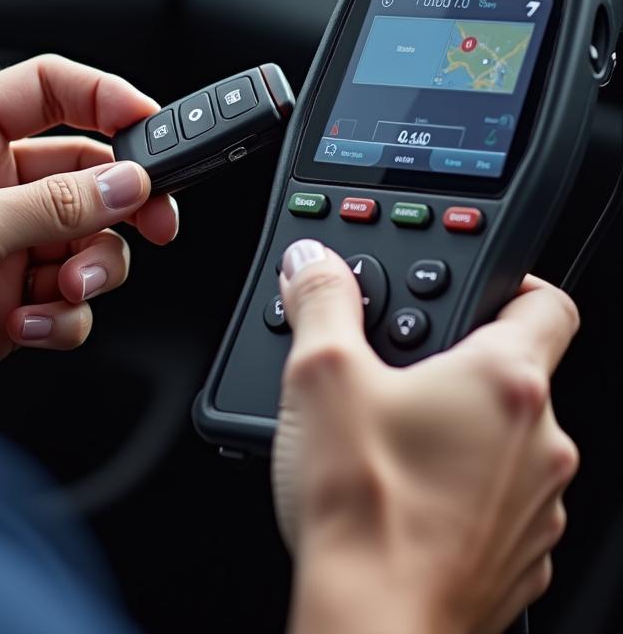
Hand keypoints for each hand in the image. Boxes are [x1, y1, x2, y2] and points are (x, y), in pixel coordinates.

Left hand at [0, 56, 177, 418]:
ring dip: (91, 267)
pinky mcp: (10, 297)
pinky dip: (63, 313)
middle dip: (119, 201)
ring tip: (64, 288)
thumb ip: (51, 205)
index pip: (47, 89)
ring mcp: (0, 242)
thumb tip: (124, 183)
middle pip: (84, 170)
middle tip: (155, 221)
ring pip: (87, 237)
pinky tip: (27, 323)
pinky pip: (69, 294)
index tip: (151, 124)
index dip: (105, 98)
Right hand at [273, 239, 579, 633]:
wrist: (372, 623)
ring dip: (459, 432)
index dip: (510, 283)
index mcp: (505, 382)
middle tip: (395, 375)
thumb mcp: (321, 372)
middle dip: (456, 367)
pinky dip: (460, 491)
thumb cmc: (362, 507)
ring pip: (507, 444)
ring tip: (388, 441)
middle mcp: (542, 443)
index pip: (546, 300)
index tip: (472, 288)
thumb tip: (315, 263)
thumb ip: (321, 300)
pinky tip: (403, 496)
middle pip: (515, 375)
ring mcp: (537, 507)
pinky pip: (498, 503)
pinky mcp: (518, 558)